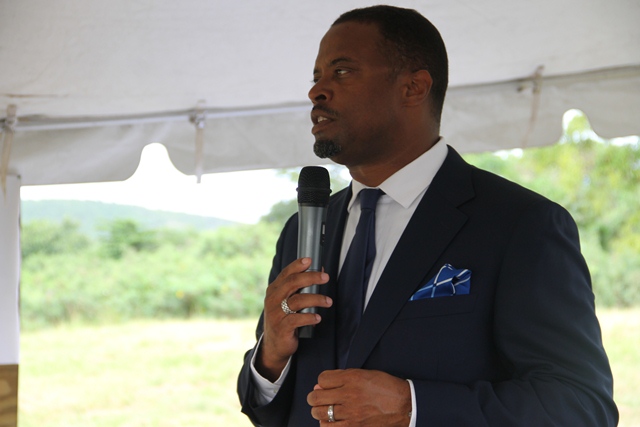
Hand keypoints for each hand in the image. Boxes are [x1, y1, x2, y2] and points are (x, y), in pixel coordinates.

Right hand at [256, 257, 331, 381]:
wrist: (274, 345)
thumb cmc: (284, 318)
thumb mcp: (287, 301)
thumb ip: (300, 289)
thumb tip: (321, 273)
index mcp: (274, 290)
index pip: (285, 274)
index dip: (297, 265)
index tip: (310, 260)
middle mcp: (273, 300)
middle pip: (292, 283)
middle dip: (310, 278)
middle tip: (325, 277)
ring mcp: (276, 314)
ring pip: (297, 301)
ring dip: (315, 299)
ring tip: (328, 301)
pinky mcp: (281, 328)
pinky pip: (296, 320)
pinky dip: (309, 317)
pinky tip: (317, 318)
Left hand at [307, 369, 411, 425]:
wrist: (404, 406)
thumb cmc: (386, 388)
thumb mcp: (365, 374)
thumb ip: (342, 377)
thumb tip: (320, 385)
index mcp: (352, 378)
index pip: (322, 379)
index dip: (322, 382)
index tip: (326, 385)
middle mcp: (349, 395)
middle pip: (316, 397)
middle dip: (314, 397)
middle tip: (318, 399)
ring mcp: (351, 414)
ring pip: (320, 413)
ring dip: (318, 411)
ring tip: (324, 411)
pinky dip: (326, 425)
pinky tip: (331, 422)